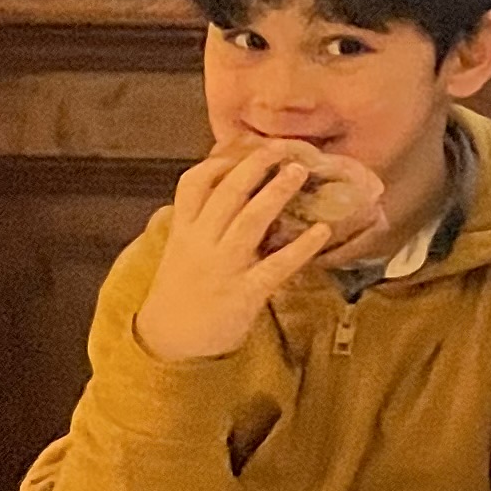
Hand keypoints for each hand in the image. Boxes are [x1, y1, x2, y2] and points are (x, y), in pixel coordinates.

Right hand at [131, 145, 349, 362]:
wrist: (169, 343)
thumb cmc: (179, 292)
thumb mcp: (179, 251)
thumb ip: (196, 222)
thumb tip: (220, 189)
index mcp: (183, 231)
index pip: (192, 185)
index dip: (218, 163)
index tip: (242, 147)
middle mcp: (201, 243)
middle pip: (226, 195)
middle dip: (254, 167)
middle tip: (281, 148)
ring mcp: (224, 267)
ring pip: (250, 222)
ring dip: (276, 193)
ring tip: (299, 171)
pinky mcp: (245, 292)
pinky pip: (276, 266)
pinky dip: (300, 248)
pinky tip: (322, 231)